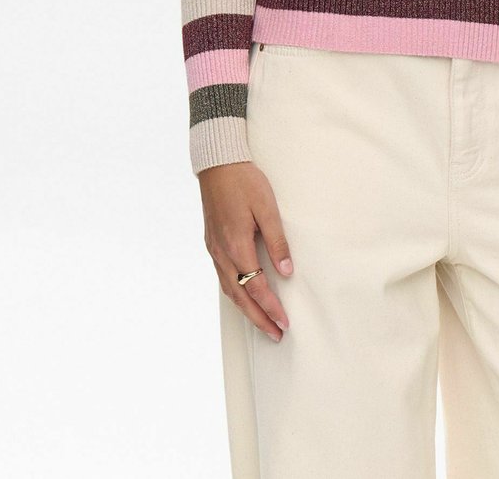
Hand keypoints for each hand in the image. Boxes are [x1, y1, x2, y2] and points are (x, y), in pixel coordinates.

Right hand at [199, 161, 293, 341]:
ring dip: (246, 309)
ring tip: (262, 322)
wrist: (217, 164)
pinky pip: (223, 277)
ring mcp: (213, 249)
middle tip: (275, 334)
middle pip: (240, 296)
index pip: (256, 287)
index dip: (271, 308)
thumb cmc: (245, 182)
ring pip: (229, 289)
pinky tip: (244, 296)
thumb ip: (277, 241)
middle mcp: (222, 252)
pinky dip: (235, 293)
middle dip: (258, 318)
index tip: (284, 323)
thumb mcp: (267, 208)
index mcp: (236, 245)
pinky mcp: (211, 243)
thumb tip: (286, 272)